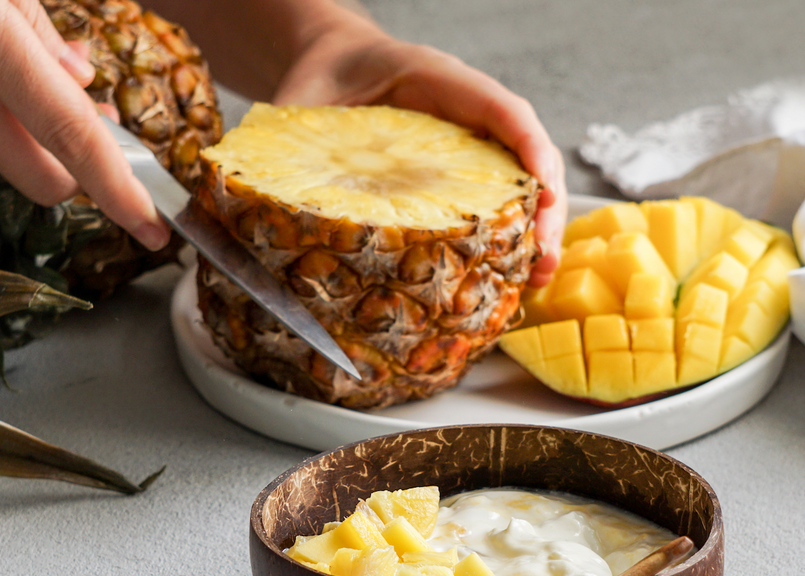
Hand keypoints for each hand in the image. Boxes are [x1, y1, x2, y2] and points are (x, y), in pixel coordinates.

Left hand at [272, 13, 565, 287]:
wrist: (328, 67)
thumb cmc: (320, 81)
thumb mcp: (302, 101)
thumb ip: (292, 133)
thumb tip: (260, 187)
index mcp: (437, 80)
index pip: (499, 109)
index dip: (527, 148)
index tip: (543, 190)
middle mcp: (465, 114)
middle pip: (525, 156)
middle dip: (544, 209)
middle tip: (543, 260)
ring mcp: (467, 146)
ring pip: (519, 185)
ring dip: (533, 231)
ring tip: (536, 279)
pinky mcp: (458, 175)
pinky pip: (494, 202)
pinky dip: (507, 237)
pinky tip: (508, 275)